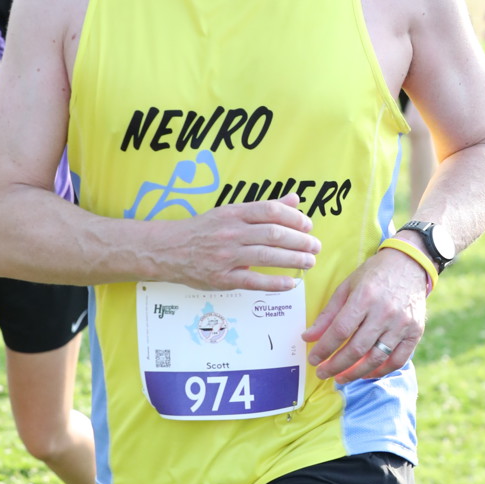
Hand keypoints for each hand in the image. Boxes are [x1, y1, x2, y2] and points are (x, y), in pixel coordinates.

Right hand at [152, 193, 320, 291]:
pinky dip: (274, 283)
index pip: (271, 211)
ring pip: (267, 256)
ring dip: (293, 260)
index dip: (294, 218)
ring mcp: (226, 256)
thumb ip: (264, 207)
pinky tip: (290, 283)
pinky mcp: (222, 278)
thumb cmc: (204, 230)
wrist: (169, 249)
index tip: (308, 225)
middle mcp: (231, 233)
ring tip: (309, 262)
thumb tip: (295, 199)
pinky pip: (253, 281)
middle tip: (315, 246)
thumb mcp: (231, 212)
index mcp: (234, 213)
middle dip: (300, 241)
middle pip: (273, 234)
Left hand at [302, 246, 428, 383]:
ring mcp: (402, 323)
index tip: (313, 360)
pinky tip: (367, 373)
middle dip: (336, 366)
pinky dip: (382, 371)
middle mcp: (384, 312)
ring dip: (356, 373)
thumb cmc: (373, 274)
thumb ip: (328, 314)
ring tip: (341, 378)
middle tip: (323, 373)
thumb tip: (308, 337)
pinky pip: (398, 360)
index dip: (324, 349)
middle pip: (357, 349)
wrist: (409, 264)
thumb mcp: (347, 287)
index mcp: (364, 297)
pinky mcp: (415, 331)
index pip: (340, 331)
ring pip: (376, 358)